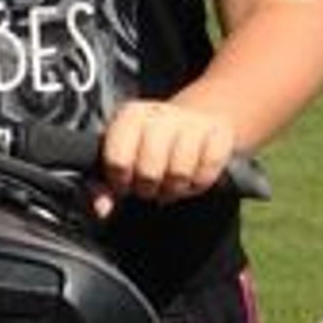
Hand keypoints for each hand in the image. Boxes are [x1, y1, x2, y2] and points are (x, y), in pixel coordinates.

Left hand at [95, 97, 237, 207]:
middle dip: (148, 187)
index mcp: (131, 115)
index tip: (124, 182)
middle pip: (149, 170)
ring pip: (179, 173)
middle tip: (151, 185)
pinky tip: (192, 175)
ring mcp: (193, 121)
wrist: (196, 121)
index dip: (120, 181)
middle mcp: (161, 113)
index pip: (117, 160)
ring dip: (174, 187)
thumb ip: (103, 185)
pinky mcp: (220, 133)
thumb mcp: (121, 158)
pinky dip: (199, 182)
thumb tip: (102, 209)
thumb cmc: (149, 146)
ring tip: (170, 181)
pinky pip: (207, 173)